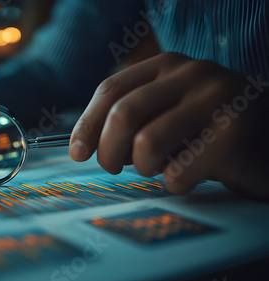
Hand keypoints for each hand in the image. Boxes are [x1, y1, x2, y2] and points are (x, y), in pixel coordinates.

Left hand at [70, 52, 268, 196]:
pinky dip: (174, 184)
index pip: (110, 90)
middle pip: (122, 115)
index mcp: (165, 65)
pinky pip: (178, 173)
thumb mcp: (166, 110)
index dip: (86, 124)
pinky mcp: (233, 132)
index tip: (77, 153)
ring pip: (147, 144)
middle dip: (108, 152)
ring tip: (159, 167)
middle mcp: (190, 74)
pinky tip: (189, 175)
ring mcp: (214, 99)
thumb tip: (83, 146)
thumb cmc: (205, 128)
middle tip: (114, 167)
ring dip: (144, 168)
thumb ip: (130, 118)